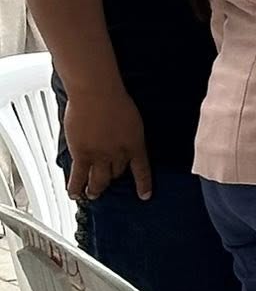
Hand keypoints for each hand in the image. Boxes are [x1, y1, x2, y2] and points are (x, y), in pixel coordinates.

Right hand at [63, 84, 151, 201]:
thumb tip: (125, 141)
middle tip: (109, 184)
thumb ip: (129, 135)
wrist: (97, 94)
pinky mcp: (82, 155)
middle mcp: (119, 154)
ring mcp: (100, 156)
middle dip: (113, 179)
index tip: (145, 196)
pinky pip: (79, 176)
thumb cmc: (115, 100)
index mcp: (135, 145)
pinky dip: (76, 187)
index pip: (142, 170)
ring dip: (96, 189)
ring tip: (93, 194)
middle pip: (117, 173)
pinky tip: (75, 194)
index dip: (144, 185)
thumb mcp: (133, 120)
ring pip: (98, 180)